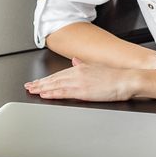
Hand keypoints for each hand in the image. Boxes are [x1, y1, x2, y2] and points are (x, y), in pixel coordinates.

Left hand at [24, 60, 140, 101]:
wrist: (126, 79)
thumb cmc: (115, 76)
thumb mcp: (96, 67)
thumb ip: (83, 65)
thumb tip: (74, 61)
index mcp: (80, 67)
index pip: (59, 74)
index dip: (46, 78)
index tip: (38, 81)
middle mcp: (77, 73)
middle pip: (54, 79)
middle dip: (40, 83)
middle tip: (29, 86)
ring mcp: (79, 82)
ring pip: (55, 85)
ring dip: (42, 87)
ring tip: (32, 90)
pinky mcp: (82, 91)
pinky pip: (63, 92)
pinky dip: (52, 93)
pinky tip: (44, 94)